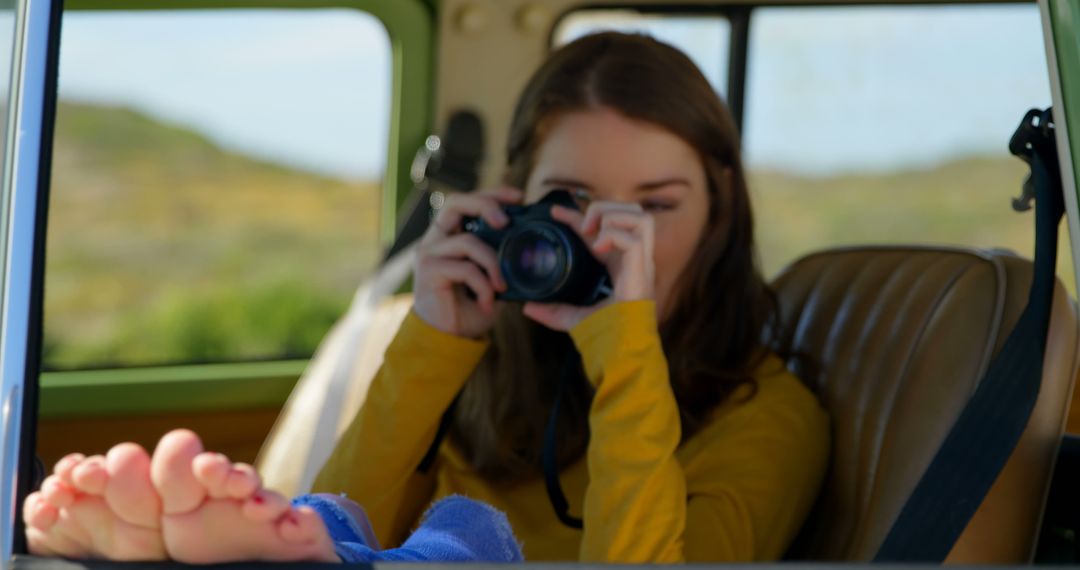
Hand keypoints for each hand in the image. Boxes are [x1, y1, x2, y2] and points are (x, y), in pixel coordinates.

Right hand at [413, 187, 522, 337]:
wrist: (448, 338)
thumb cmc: (471, 306)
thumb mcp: (492, 277)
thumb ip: (501, 257)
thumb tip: (530, 241)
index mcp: (450, 235)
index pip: (467, 202)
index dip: (491, 193)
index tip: (518, 197)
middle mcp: (435, 240)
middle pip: (456, 203)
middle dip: (485, 205)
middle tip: (506, 222)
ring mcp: (429, 254)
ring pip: (468, 242)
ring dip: (493, 264)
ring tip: (502, 286)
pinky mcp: (428, 272)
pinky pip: (466, 269)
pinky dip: (484, 286)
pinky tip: (488, 303)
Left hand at [523, 201, 655, 330]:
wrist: (622, 351)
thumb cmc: (607, 336)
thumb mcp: (573, 318)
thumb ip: (553, 311)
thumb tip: (527, 308)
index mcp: (622, 265)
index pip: (605, 229)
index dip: (581, 216)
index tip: (556, 213)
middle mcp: (635, 259)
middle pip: (632, 212)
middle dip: (606, 208)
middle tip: (583, 226)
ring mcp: (641, 263)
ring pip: (639, 217)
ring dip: (612, 216)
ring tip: (592, 233)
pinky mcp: (641, 269)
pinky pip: (634, 238)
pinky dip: (614, 236)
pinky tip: (599, 249)